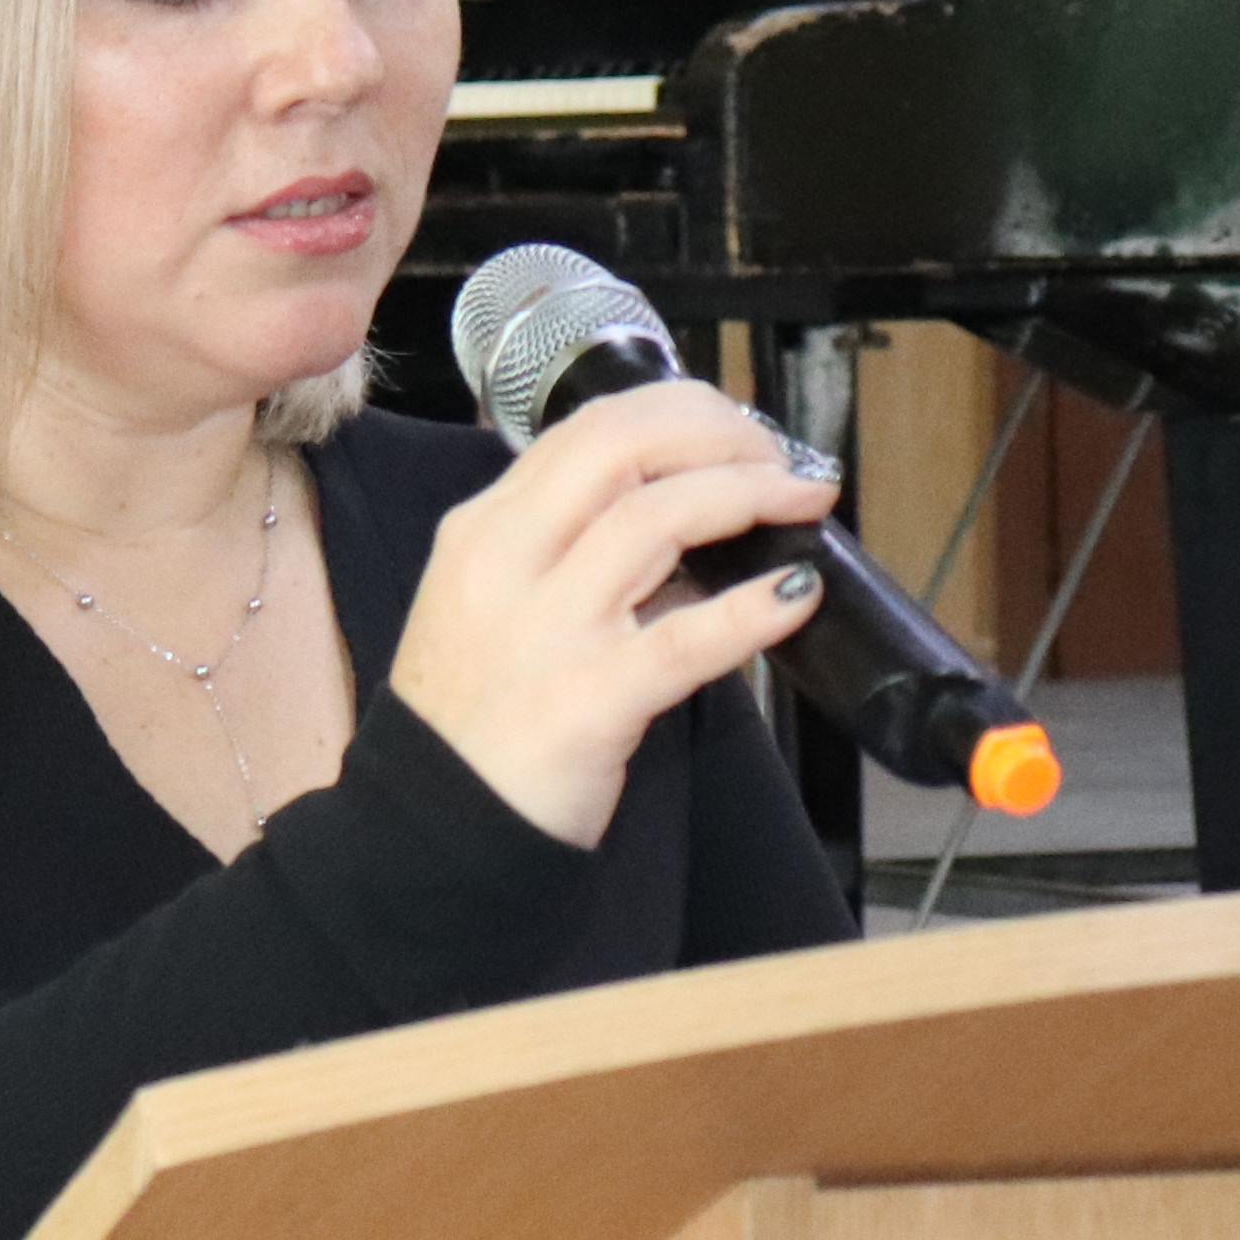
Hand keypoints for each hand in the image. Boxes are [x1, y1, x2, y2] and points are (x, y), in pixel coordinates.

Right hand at [382, 384, 840, 848]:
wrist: (434, 828)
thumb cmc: (477, 722)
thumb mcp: (500, 611)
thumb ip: (576, 558)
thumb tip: (691, 525)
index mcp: (483, 532)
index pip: (587, 429)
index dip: (680, 411)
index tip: (736, 427)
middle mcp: (507, 564)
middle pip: (622, 446)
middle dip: (718, 432)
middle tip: (779, 455)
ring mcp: (546, 631)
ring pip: (657, 519)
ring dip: (749, 494)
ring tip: (804, 499)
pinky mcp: (589, 702)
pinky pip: (687, 639)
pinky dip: (754, 609)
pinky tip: (798, 594)